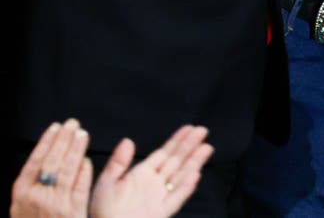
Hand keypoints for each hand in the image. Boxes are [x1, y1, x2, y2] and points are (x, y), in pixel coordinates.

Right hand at [10, 120, 91, 217]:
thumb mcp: (21, 208)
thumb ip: (31, 186)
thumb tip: (43, 158)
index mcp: (22, 193)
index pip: (35, 161)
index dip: (46, 142)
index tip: (55, 128)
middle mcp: (38, 196)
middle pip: (53, 161)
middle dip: (63, 140)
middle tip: (73, 124)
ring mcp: (56, 203)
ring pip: (68, 170)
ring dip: (76, 150)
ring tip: (82, 134)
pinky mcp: (73, 211)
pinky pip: (79, 187)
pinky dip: (83, 171)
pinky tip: (87, 159)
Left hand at [89, 125, 212, 217]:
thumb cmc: (103, 211)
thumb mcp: (106, 183)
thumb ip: (118, 162)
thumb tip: (128, 140)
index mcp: (141, 174)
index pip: (164, 153)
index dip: (177, 140)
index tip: (190, 127)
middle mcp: (154, 183)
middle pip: (176, 161)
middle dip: (190, 146)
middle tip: (203, 130)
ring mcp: (160, 197)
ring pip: (181, 176)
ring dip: (194, 162)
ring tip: (207, 147)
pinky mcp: (162, 212)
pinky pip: (176, 198)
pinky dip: (186, 187)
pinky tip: (196, 175)